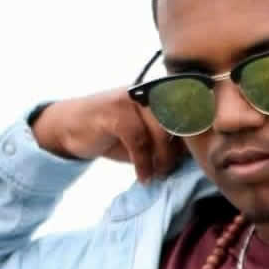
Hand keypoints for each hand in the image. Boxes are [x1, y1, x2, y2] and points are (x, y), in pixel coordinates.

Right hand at [33, 88, 185, 182]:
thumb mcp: (144, 137)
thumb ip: (167, 140)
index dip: (198, 126)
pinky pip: (138, 140)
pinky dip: (143, 163)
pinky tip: (142, 176)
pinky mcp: (114, 111)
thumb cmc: (113, 133)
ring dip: (162, 158)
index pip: (190, 105)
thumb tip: (192, 155)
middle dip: (178, 150)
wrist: (70, 126)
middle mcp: (148, 91)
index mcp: (159, 93)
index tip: (196, 153)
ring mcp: (130, 98)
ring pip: (160, 130)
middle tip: (170, 170)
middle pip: (178, 120)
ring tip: (158, 174)